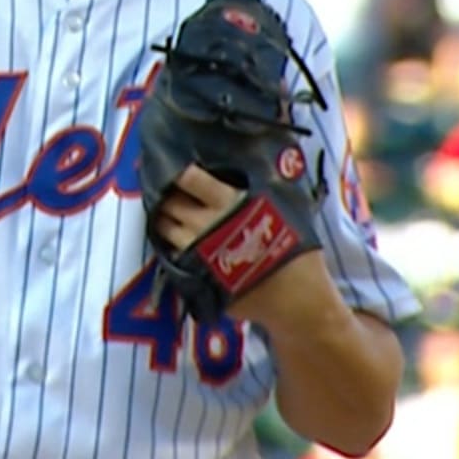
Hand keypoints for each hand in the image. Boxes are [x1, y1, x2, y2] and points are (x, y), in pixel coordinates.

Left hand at [152, 166, 338, 332]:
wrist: (295, 297)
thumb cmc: (293, 248)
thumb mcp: (278, 207)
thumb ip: (254, 187)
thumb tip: (243, 161)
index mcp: (227, 202)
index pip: (188, 177)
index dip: (178, 171)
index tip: (176, 167)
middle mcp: (205, 224)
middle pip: (170, 201)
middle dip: (168, 194)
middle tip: (172, 191)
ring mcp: (195, 251)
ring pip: (164, 227)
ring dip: (165, 219)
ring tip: (172, 215)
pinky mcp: (192, 275)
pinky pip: (170, 254)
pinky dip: (172, 245)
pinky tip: (181, 241)